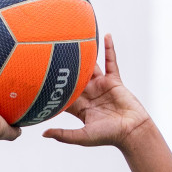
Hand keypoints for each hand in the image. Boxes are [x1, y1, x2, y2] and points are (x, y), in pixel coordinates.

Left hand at [43, 35, 151, 149]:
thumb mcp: (83, 136)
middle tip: (52, 50)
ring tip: (75, 39)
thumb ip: (64, 134)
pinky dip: (110, 49)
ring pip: (90, 67)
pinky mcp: (114, 80)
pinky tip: (107, 36)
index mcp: (79, 107)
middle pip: (74, 77)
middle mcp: (89, 94)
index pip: (63, 94)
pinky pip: (111, 62)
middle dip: (65, 67)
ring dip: (85, 54)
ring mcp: (101, 86)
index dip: (53, 86)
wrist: (131, 131)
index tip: (39, 75)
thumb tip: (43, 134)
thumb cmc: (108, 136)